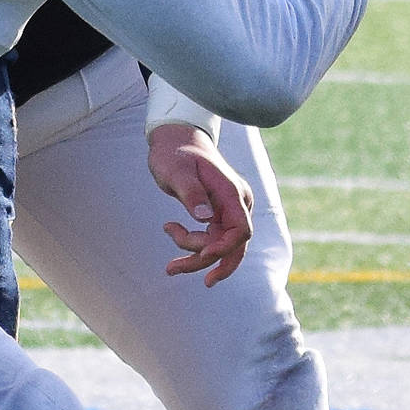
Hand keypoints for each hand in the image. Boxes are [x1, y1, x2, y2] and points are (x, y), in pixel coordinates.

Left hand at [147, 122, 254, 286]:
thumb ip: (192, 193)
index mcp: (231, 192)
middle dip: (206, 261)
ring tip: (168, 265)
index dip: (224, 247)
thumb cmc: (175, 153)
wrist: (177, 140)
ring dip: (195, 257)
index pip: (241, 230)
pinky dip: (193, 245)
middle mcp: (236, 204)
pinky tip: (170, 229)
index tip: (202, 254)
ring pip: (220, 247)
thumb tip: (205, 218)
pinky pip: (212, 240)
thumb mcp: (178, 171)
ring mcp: (229, 210)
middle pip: (233, 245)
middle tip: (171, 269)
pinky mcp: (219, 215)